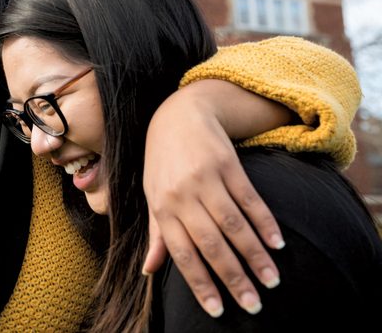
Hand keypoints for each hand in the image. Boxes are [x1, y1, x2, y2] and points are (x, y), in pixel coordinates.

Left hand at [143, 80, 287, 316]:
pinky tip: (277, 243)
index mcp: (162, 207)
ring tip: (271, 281)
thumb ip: (156, 234)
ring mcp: (206, 178)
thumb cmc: (163, 163)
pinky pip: (250, 199)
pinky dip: (265, 222)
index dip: (201, 283)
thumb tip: (149, 270)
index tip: (219, 310)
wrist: (178, 116)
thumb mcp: (153, 196)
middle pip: (211, 243)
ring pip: (234, 224)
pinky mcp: (227, 164)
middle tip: (253, 305)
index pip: (183, 253)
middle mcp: (182, 195)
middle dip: (233, 277)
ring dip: (255, 255)